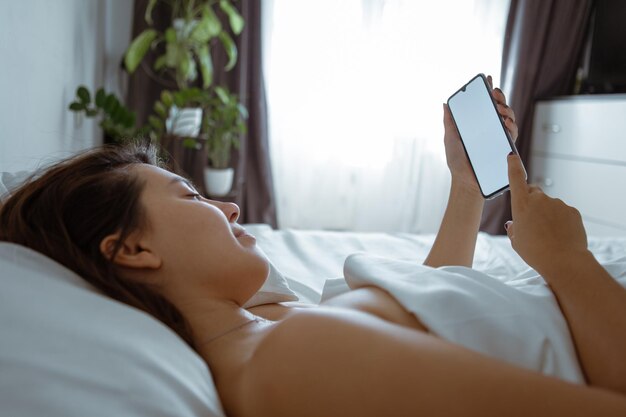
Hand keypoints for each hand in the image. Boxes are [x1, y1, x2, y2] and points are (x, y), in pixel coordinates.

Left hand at [443, 75, 518, 194]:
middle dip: (499, 96)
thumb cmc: (457, 162)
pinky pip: (513, 132)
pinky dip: (511, 125)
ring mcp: (498, 136)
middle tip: (494, 94)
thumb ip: (449, 122)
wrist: (466, 181)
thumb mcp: (450, 139)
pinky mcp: (505, 146)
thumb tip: (445, 104)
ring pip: (509, 116)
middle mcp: (489, 128)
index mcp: (477, 124)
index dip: (487, 90)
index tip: (487, 78)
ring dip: (506, 109)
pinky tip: (505, 123)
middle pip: (499, 106)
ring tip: (499, 110)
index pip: (484, 104)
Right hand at [505, 153, 588, 273]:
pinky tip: (559, 235)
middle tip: (532, 222)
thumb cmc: (536, 252)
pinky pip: (563, 212)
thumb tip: (516, 223)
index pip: (516, 179)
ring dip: (547, 215)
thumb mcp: (516, 241)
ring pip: (549, 205)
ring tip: (548, 235)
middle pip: (534, 193)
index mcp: (521, 205)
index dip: (513, 166)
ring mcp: (557, 204)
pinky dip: (560, 221)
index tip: (512, 156)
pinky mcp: (572, 211)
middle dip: (532, 202)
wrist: (564, 261)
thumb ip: (514, 228)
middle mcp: (540, 199)